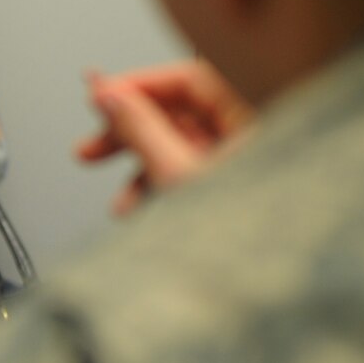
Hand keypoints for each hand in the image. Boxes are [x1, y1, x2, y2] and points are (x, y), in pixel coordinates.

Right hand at [76, 60, 252, 215]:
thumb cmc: (249, 229)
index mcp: (258, 112)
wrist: (273, 282)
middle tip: (90, 149)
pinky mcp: (240, 187)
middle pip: (182, 114)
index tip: (99, 99)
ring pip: (183, 149)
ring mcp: (249, 161)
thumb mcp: (178, 172)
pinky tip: (141, 212)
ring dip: (142, 172)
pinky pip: (194, 173)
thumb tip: (108, 97)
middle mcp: (256, 131)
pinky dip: (165, 187)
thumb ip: (139, 128)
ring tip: (119, 203)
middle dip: (131, 135)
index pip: (188, 79)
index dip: (138, 86)